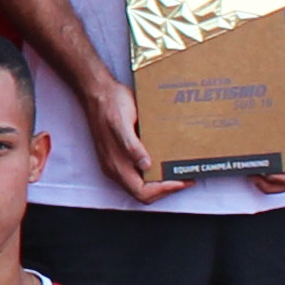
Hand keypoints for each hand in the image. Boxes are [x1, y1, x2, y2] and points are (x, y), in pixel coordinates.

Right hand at [76, 75, 184, 202]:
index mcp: (116, 165)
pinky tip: (165, 160)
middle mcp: (116, 168)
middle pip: (143, 192)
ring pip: (142, 184)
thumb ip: (132, 146)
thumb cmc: (110, 105)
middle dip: (165, 188)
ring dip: (161, 181)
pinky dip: (155, 171)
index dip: (162, 190)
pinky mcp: (121, 155)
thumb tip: (145, 165)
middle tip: (185, 178)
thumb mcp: (122, 123)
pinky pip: (139, 172)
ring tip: (178, 171)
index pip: (142, 192)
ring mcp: (117, 163)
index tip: (180, 180)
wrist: (98, 92)